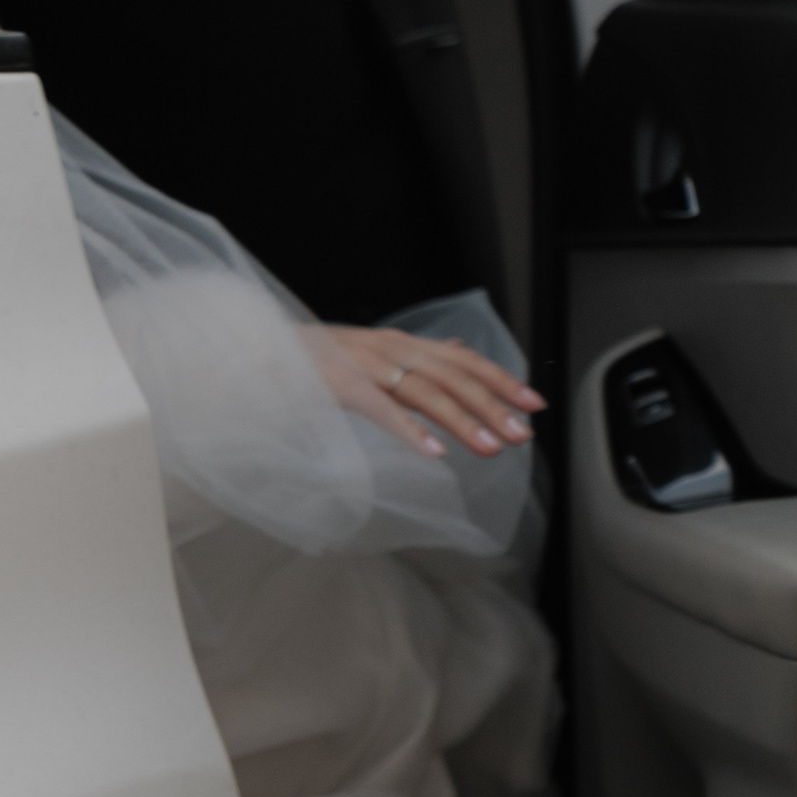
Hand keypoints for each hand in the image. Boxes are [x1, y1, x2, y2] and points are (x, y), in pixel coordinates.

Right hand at [304, 324, 545, 459]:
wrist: (261, 346)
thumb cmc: (320, 356)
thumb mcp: (377, 349)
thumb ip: (420, 354)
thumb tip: (460, 348)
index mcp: (405, 343)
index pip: (465, 360)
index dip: (502, 381)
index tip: (535, 404)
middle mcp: (393, 349)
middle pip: (455, 378)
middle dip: (493, 406)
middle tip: (523, 435)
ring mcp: (368, 366)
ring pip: (427, 393)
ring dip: (463, 422)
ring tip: (492, 449)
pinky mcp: (341, 386)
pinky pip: (382, 410)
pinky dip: (410, 430)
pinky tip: (435, 452)